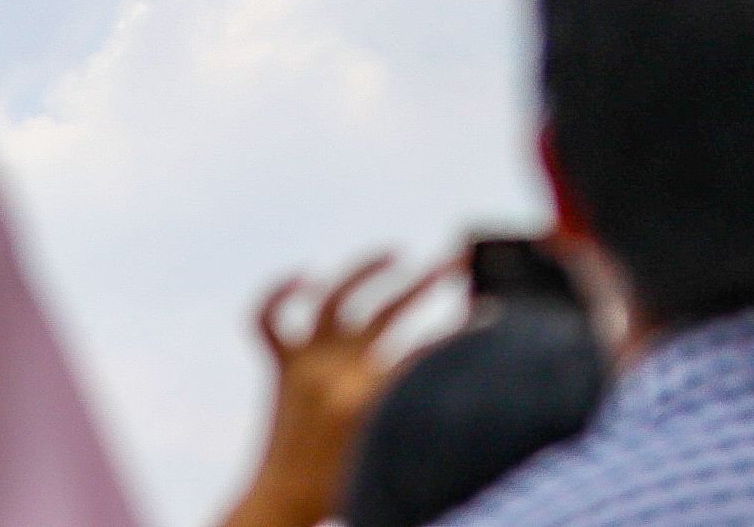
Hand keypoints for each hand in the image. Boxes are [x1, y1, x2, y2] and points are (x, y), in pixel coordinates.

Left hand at [229, 253, 455, 526]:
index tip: (487, 318)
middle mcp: (333, 372)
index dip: (460, 334)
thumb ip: (413, 405)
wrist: (283, 507)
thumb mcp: (390, 450)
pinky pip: (266, 319)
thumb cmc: (345, 490)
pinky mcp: (280, 367)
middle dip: (427, 282)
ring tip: (397, 252)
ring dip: (366, 270)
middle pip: (388, 312)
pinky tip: (304, 274)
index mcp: (366, 400)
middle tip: (456, 264)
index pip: (424, 350)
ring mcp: (304, 365)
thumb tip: (447, 369)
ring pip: (334, 299)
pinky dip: (277, 291)